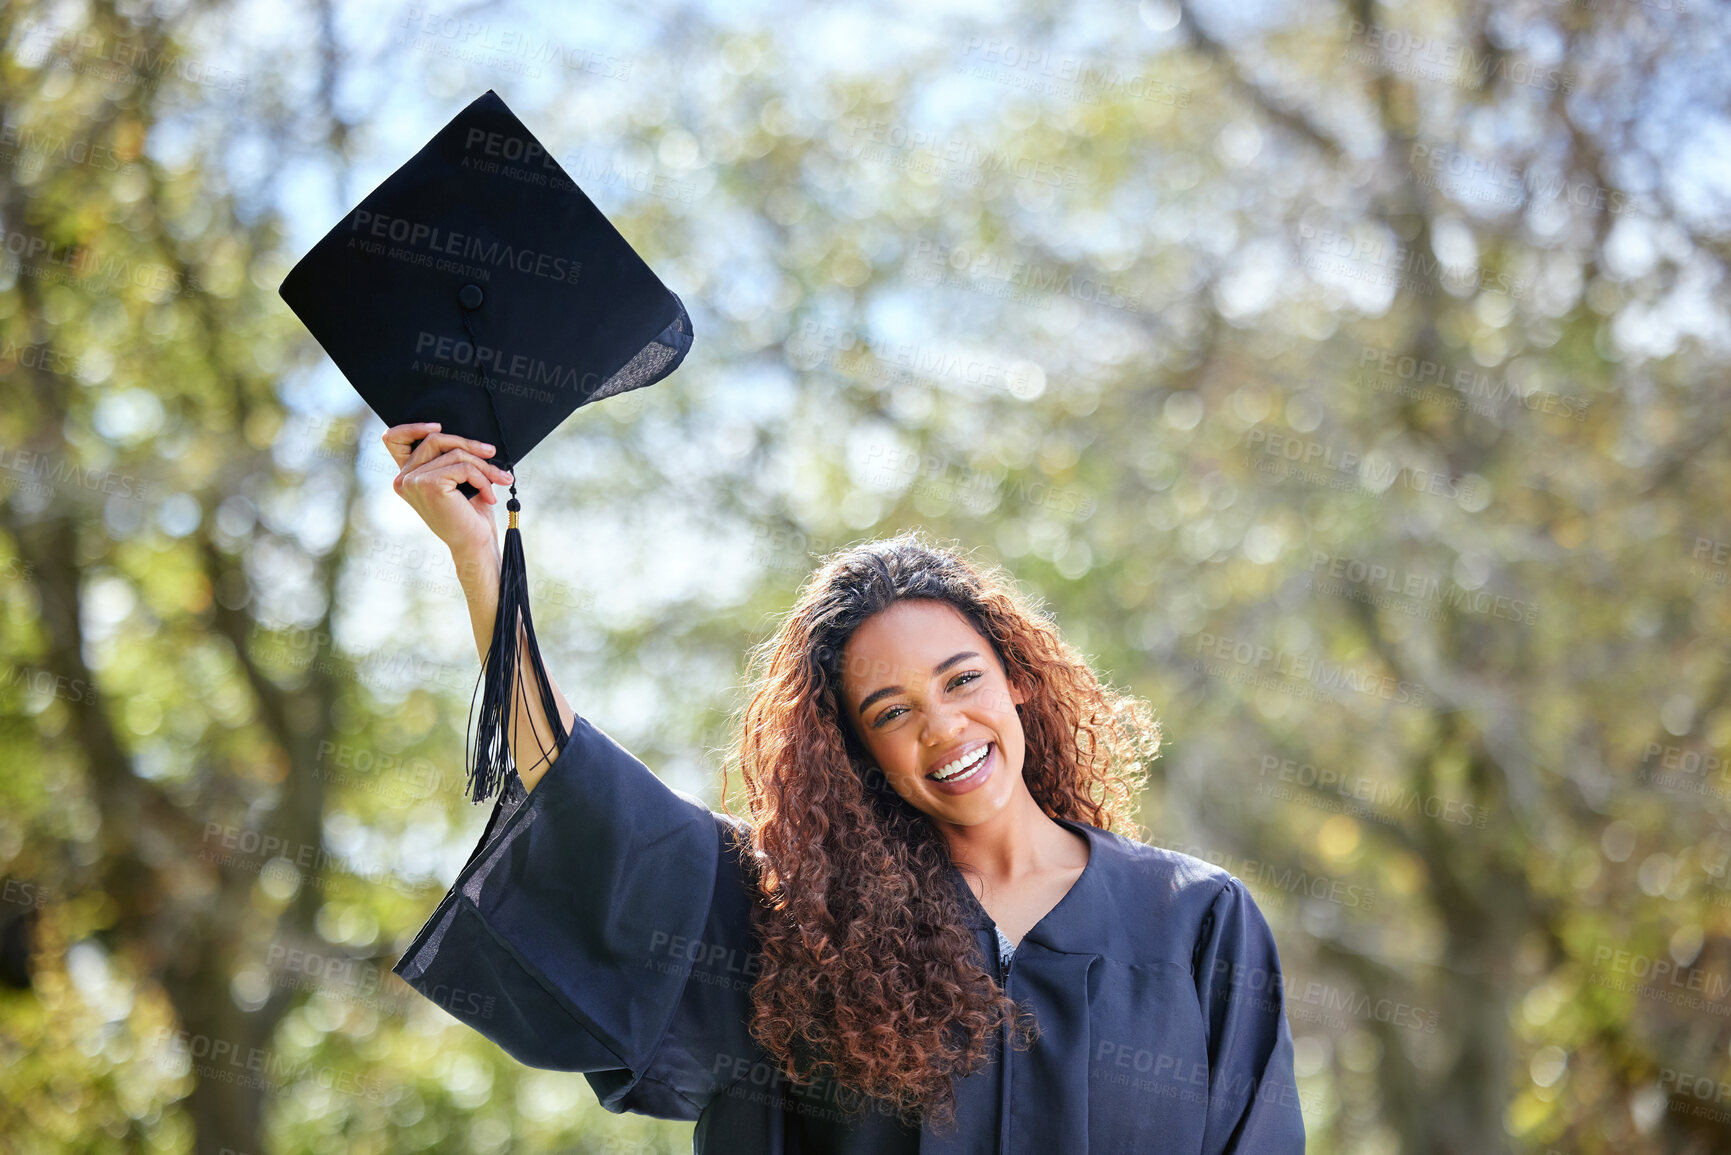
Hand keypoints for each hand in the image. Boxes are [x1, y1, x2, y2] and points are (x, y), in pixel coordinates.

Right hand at [382, 421, 513, 558]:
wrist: (473, 545)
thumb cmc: (468, 515)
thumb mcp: (456, 481)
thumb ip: (450, 459)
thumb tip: (467, 437)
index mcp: (406, 477)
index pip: (393, 439)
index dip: (412, 427)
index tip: (438, 426)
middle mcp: (403, 479)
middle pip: (434, 439)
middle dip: (468, 445)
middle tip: (492, 453)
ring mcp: (413, 482)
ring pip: (454, 453)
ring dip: (483, 465)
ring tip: (500, 479)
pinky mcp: (430, 485)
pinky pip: (464, 467)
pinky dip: (483, 478)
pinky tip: (490, 495)